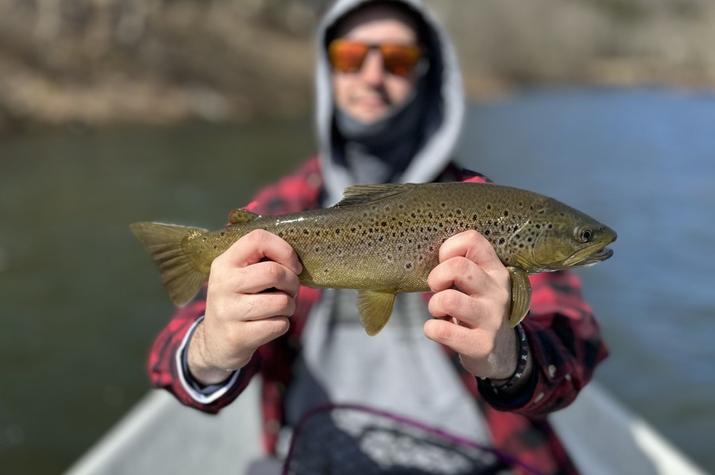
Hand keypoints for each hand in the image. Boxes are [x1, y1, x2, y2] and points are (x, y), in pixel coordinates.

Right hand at [187, 229, 301, 384]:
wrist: (215, 342)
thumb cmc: (238, 302)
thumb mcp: (239, 276)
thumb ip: (262, 261)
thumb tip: (296, 260)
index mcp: (224, 263)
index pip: (258, 239)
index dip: (284, 250)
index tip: (293, 265)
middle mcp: (222, 284)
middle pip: (274, 272)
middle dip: (292, 282)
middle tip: (290, 290)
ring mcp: (228, 312)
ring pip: (281, 301)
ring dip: (289, 305)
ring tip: (278, 308)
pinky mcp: (238, 336)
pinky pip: (279, 325)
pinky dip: (282, 324)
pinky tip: (269, 324)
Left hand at [424, 230, 517, 379]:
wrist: (501, 351)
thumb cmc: (478, 307)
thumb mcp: (479, 281)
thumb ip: (461, 263)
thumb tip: (428, 252)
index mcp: (496, 270)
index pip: (472, 239)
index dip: (448, 249)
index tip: (444, 265)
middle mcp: (498, 291)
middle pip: (458, 267)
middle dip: (436, 277)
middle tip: (437, 289)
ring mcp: (492, 319)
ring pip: (448, 299)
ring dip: (434, 305)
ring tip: (440, 311)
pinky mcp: (482, 344)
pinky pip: (443, 331)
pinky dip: (431, 329)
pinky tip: (438, 329)